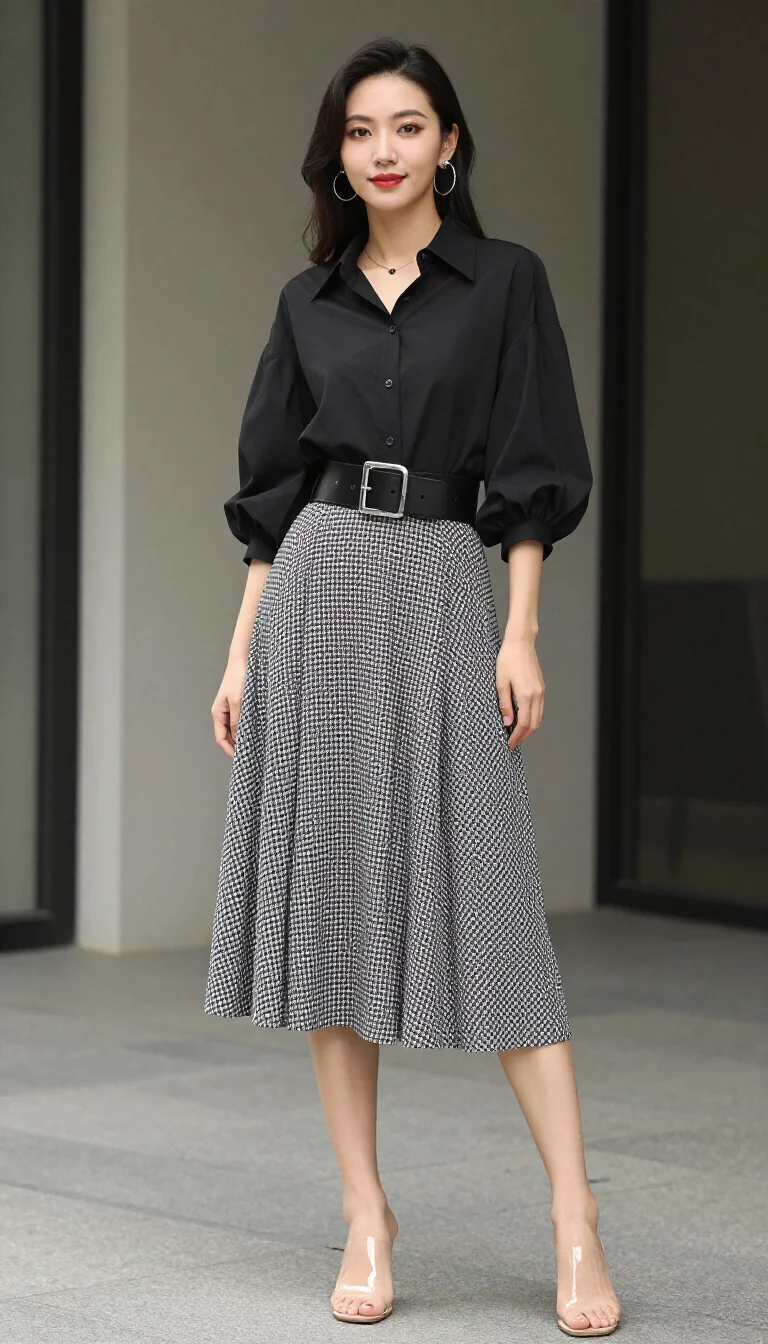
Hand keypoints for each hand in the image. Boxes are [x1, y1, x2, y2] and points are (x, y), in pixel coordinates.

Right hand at [211, 655, 247, 757]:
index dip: (229, 750)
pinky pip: (239, 722)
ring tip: (253, 746)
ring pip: (233, 730)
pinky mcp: (238, 705)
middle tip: (249, 756)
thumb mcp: (239, 701)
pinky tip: (254, 732)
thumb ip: (237, 720)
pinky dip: (244, 729)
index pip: (220, 739)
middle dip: (235, 747)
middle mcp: (222, 713)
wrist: (242, 661)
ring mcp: (229, 709)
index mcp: (218, 713)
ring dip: (240, 739)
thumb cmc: (238, 678)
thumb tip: (238, 738)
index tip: (240, 759)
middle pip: (226, 736)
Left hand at [496, 634, 544, 748]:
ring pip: (539, 717)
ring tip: (516, 733)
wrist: (521, 642)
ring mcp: (541, 691)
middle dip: (524, 736)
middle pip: (534, 724)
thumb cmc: (508, 659)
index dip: (517, 736)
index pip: (524, 724)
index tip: (509, 744)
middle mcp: (537, 694)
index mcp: (526, 695)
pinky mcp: (541, 687)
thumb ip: (505, 704)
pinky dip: (532, 717)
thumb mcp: (500, 682)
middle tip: (512, 742)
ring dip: (529, 728)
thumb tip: (507, 722)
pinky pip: (539, 708)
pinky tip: (522, 718)